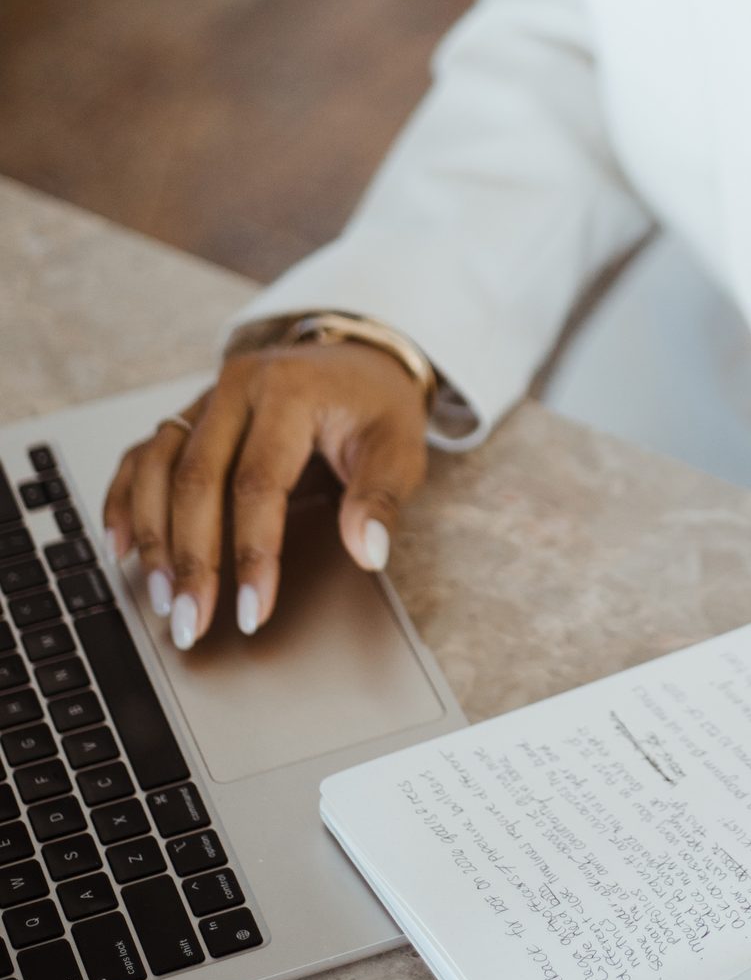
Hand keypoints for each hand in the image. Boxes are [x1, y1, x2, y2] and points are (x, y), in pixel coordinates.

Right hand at [102, 342, 429, 647]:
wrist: (361, 359)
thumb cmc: (378, 406)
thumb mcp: (400, 447)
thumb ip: (381, 499)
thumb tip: (369, 551)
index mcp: (290, 390)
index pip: (258, 483)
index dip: (251, 552)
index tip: (250, 610)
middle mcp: (238, 387)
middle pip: (196, 480)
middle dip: (190, 559)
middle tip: (190, 621)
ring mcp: (207, 397)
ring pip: (157, 467)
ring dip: (152, 536)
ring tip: (160, 595)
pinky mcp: (191, 413)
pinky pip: (143, 454)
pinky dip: (125, 499)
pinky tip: (121, 544)